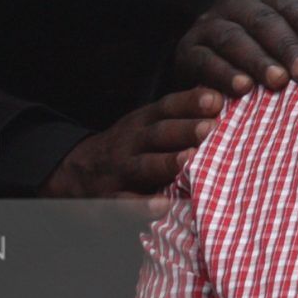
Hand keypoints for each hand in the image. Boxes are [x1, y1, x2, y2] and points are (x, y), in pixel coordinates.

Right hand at [37, 87, 225, 208]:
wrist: (73, 174)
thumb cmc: (130, 147)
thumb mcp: (148, 125)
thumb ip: (181, 113)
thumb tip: (224, 91)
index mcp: (144, 122)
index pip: (168, 107)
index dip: (190, 102)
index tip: (216, 99)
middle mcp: (131, 143)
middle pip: (158, 133)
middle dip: (184, 129)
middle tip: (210, 127)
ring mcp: (118, 171)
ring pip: (143, 166)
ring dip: (166, 163)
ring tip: (189, 160)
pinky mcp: (107, 200)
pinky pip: (123, 203)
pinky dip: (141, 206)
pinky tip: (162, 206)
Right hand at [171, 0, 297, 95]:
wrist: (217, 63)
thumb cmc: (270, 43)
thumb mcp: (293, 21)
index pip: (291, 3)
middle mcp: (235, 2)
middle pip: (264, 22)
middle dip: (287, 47)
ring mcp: (208, 24)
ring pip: (234, 40)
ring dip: (257, 61)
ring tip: (278, 82)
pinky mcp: (188, 49)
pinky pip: (205, 60)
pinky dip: (223, 75)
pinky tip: (242, 89)